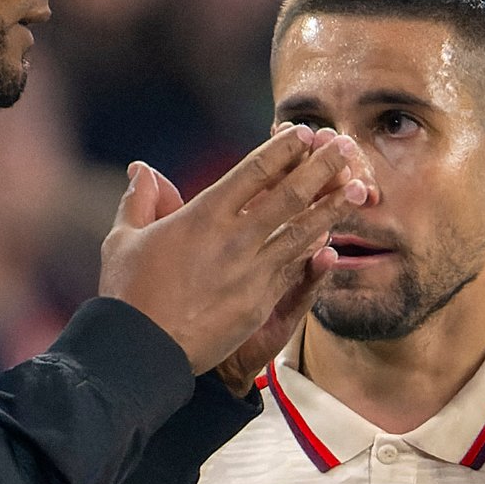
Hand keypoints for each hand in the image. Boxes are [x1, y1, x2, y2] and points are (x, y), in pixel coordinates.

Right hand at [99, 125, 368, 374]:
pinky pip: (294, 268)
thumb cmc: (129, 293)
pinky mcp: (260, 303)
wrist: (143, 350)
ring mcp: (252, 272)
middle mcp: (234, 239)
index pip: (253, 172)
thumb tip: (142, 170)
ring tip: (359, 187)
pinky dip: (314, 248)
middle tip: (346, 147)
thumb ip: (142, 200)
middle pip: (289, 195)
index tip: (303, 133)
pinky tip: (331, 235)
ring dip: (332, 207)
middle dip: (322, 168)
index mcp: (203, 215)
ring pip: (302, 232)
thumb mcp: (125, 239)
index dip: (282, 150)